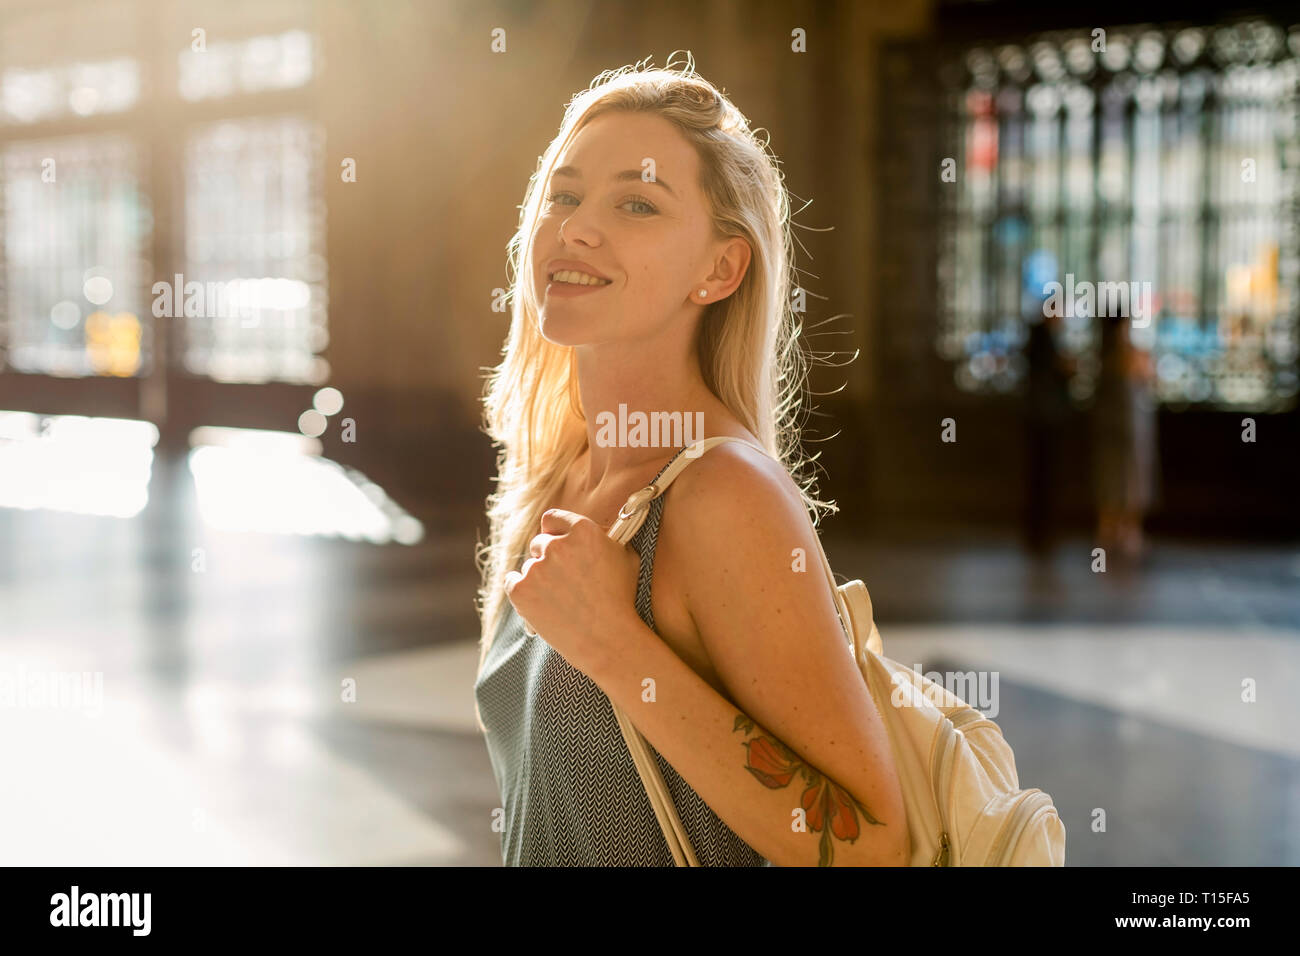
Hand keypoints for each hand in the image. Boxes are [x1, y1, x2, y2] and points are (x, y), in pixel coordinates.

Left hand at [504, 508, 642, 677]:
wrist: (607, 641)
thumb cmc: (621, 601)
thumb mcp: (626, 558)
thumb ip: (607, 538)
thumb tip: (600, 530)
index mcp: (583, 531)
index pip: (553, 519)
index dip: (555, 531)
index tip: (557, 541)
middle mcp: (557, 545)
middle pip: (539, 543)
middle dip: (549, 558)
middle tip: (563, 579)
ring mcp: (536, 568)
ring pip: (529, 566)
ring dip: (539, 578)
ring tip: (560, 601)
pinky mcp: (521, 590)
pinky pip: (512, 581)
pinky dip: (521, 590)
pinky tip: (538, 601)